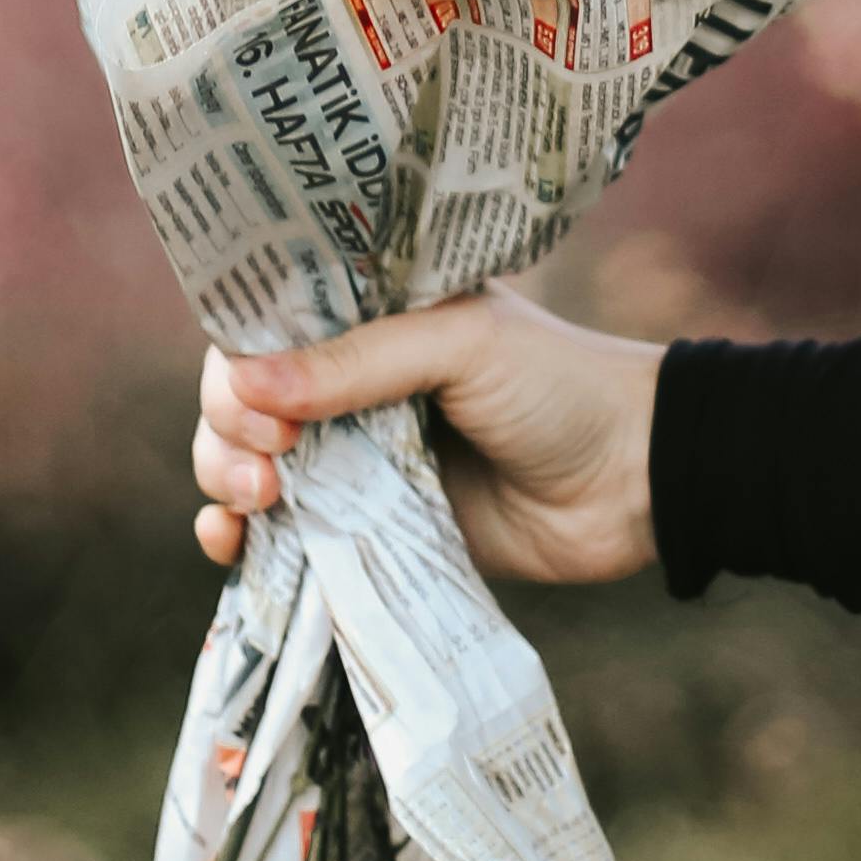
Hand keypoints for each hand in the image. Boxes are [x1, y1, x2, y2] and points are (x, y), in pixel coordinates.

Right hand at [191, 288, 661, 592]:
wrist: (635, 482)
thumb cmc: (559, 386)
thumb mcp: (460, 347)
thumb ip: (358, 365)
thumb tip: (244, 386)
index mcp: (368, 316)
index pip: (263, 325)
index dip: (239, 364)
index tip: (258, 407)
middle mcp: (348, 382)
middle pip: (241, 401)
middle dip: (227, 432)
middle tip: (270, 464)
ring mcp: (355, 457)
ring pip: (247, 465)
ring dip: (225, 481)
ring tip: (256, 504)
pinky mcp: (369, 527)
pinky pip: (286, 532)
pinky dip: (243, 537)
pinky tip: (232, 544)